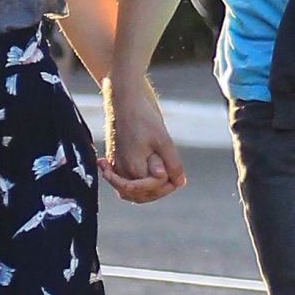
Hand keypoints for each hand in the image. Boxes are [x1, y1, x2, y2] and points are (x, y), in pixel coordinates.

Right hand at [100, 77, 186, 203]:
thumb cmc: (143, 117)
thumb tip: (180, 182)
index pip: (154, 186)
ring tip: (163, 182)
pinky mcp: (114, 161)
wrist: (123, 100)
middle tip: (174, 179)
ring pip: (130, 192)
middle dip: (159, 190)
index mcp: (134, 167)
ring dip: (147, 191)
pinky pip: (122, 182)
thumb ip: (172, 163)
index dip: (168, 181)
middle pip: (141, 194)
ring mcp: (116, 166)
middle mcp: (121, 170)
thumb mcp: (164, 139)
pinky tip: (147, 178)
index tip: (176, 171)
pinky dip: (134, 185)